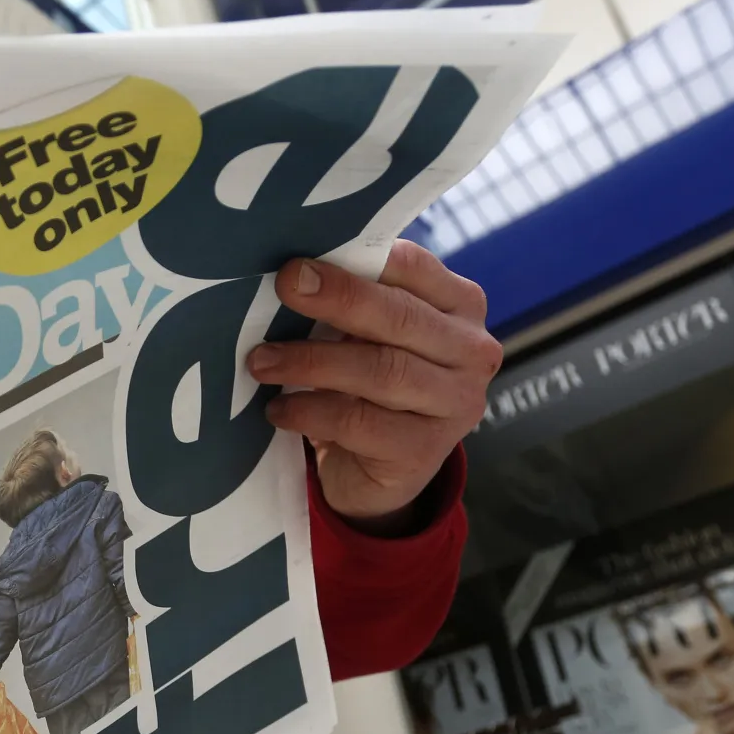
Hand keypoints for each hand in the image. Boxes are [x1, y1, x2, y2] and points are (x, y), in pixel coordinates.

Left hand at [247, 240, 498, 533]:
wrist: (374, 471)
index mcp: (459, 305)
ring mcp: (455, 403)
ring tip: (262, 362)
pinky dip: (311, 412)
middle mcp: (471, 351)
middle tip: (285, 288)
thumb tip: (296, 273)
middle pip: (400, 317)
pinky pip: (361, 422)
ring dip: (313, 361)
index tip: (299, 264)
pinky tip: (279, 409)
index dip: (357, 261)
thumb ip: (352, 303)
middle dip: (338, 299)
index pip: (413, 268)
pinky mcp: (425, 450)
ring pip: (382, 371)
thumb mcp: (367, 336)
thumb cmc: (367, 385)